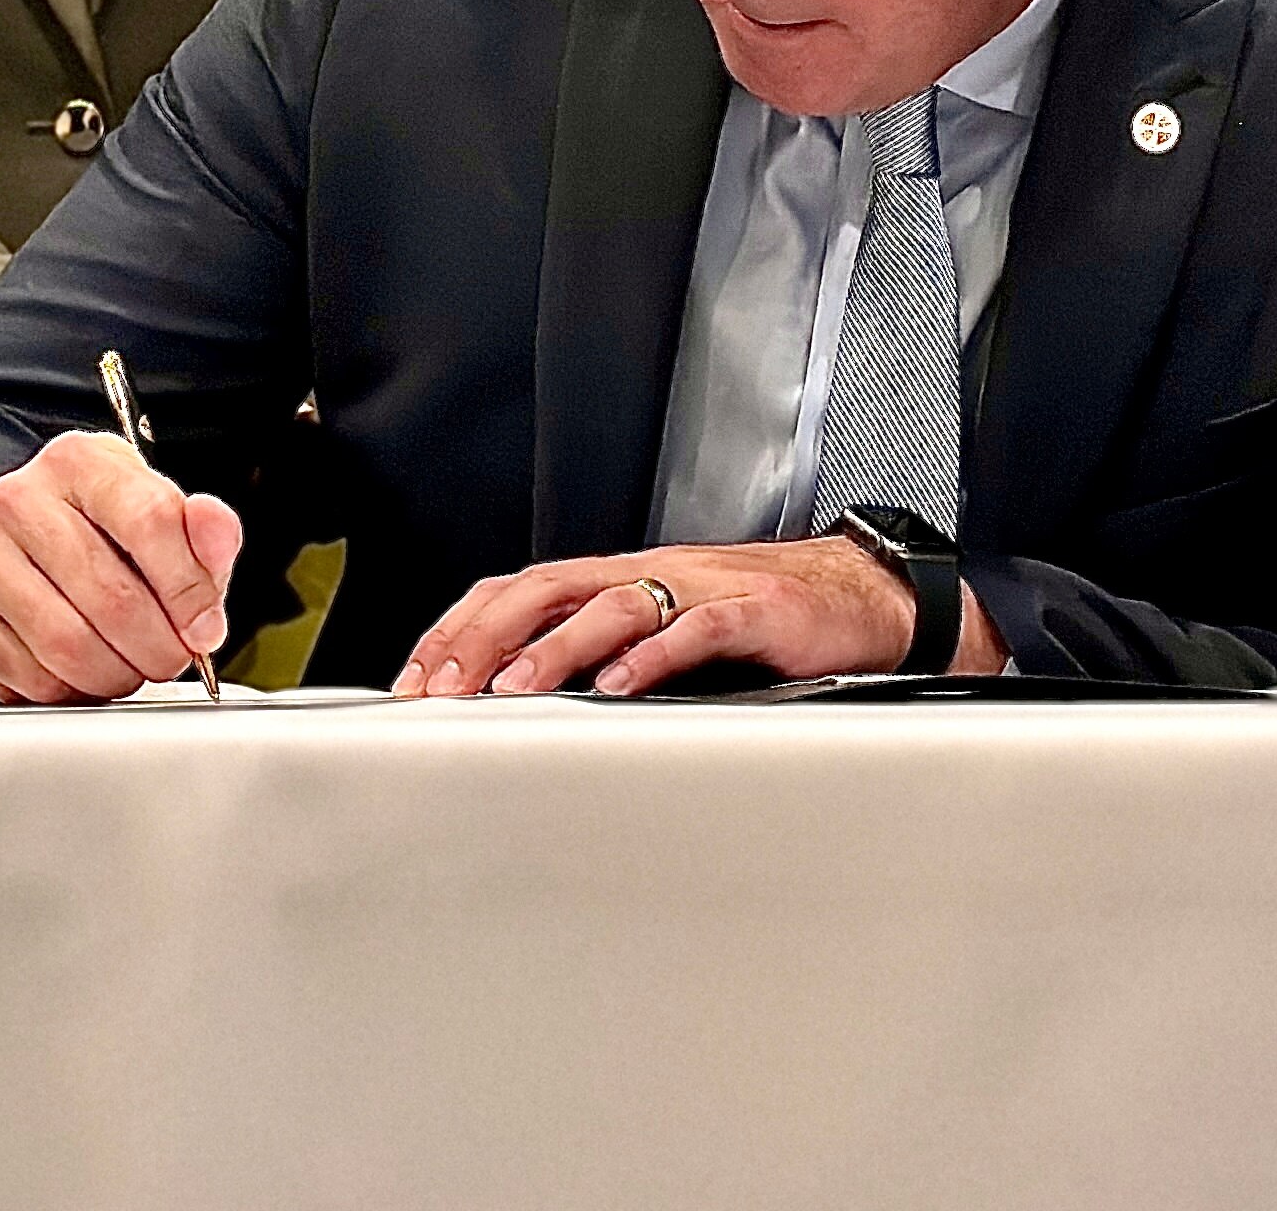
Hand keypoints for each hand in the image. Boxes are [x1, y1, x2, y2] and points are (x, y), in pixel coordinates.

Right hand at [0, 430, 244, 701]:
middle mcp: (20, 499)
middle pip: (111, 595)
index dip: (189, 588)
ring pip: (69, 644)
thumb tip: (217, 539)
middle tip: (174, 657)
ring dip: (119, 674)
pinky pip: (33, 676)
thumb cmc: (102, 530)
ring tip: (134, 665)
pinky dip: (74, 690)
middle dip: (159, 645)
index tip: (206, 626)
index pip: (149, 520)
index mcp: (80, 461)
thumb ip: (204, 529)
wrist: (23, 544)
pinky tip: (87, 670)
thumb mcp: (160, 512)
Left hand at [393, 537, 1008, 697]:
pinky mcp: (754, 612)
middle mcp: (651, 573)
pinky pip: (696, 627)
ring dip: (557, 648)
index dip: (461, 629)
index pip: (519, 591)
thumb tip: (521, 703)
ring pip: (613, 604)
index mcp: (621, 580)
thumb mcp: (667, 635)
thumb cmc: (760, 625)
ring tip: (516, 689)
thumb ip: (604, 657)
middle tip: (444, 689)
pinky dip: (654, 655)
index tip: (417, 680)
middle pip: (547, 588)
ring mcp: (701, 587)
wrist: (859, 601)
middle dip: (487, 638)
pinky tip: (622, 687)